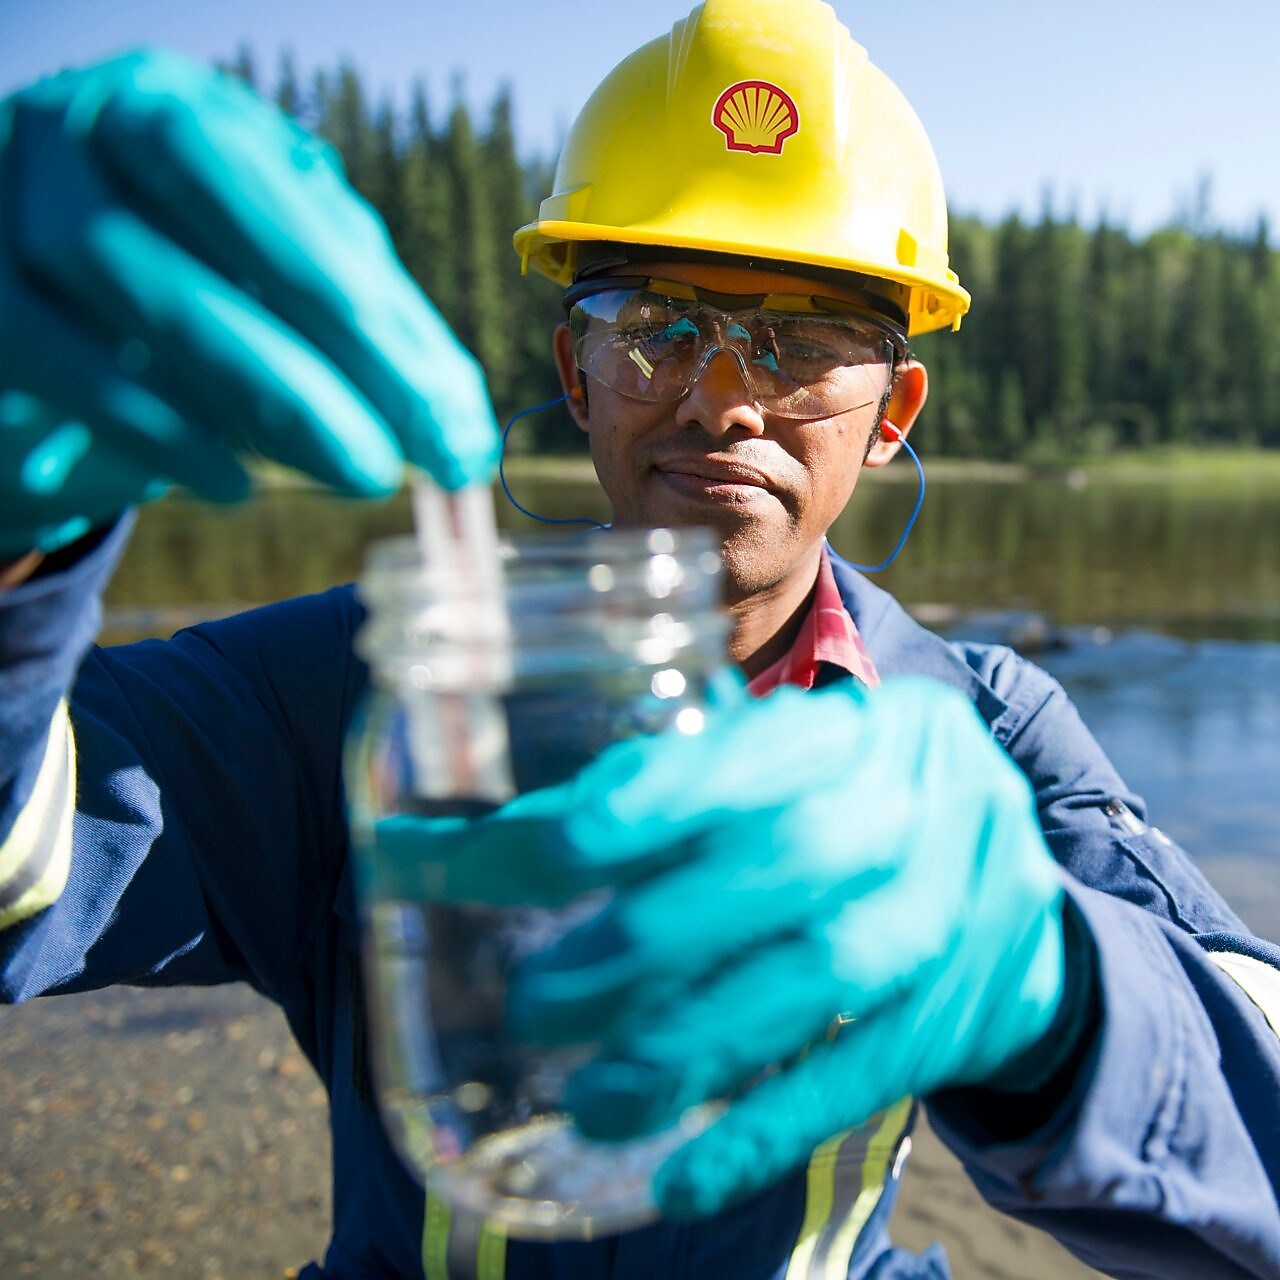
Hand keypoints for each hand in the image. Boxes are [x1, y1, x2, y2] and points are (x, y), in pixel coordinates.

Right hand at [0, 50, 498, 554]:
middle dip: (340, 344)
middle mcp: (90, 128)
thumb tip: (457, 426)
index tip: (456, 422)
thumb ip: (362, 322)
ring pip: (141, 284)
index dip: (387, 316)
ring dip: (265, 392)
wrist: (23, 304)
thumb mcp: (269, 274)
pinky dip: (160, 430)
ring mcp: (15, 199)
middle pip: (223, 218)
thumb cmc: (176, 280)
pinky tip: (235, 484)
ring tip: (357, 471)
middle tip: (409, 456)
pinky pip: (66, 361)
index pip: (299, 202)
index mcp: (182, 109)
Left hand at [408, 676, 1069, 1217]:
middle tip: (534, 1001)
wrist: (1009, 892)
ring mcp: (946, 914)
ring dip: (692, 1044)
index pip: (757, 748)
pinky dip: (767, 1131)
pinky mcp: (952, 1015)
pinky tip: (679, 1180)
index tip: (554, 844)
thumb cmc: (846, 811)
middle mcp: (913, 807)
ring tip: (588, 1098)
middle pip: (791, 862)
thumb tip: (494, 843)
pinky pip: (864, 1077)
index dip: (660, 794)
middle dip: (652, 936)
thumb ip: (668, 793)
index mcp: (857, 730)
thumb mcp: (786, 772)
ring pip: (823, 978)